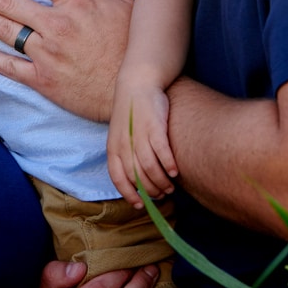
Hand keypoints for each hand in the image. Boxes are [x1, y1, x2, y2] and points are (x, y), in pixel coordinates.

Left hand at [108, 82, 176, 206]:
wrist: (138, 83)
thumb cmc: (131, 113)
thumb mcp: (120, 134)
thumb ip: (125, 154)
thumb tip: (136, 180)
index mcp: (113, 147)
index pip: (118, 178)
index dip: (129, 194)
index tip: (140, 205)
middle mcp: (125, 143)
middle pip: (137, 176)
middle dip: (149, 191)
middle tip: (161, 195)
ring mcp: (139, 135)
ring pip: (150, 167)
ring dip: (161, 182)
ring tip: (170, 187)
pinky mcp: (155, 126)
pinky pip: (162, 152)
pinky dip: (168, 165)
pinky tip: (175, 172)